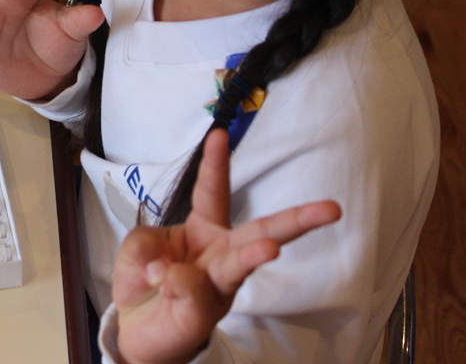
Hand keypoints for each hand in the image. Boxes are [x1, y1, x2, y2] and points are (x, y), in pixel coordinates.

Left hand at [113, 131, 341, 363]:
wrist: (136, 331)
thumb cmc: (145, 280)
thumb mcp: (137, 249)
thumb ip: (145, 244)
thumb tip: (165, 267)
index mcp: (203, 228)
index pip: (213, 191)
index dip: (215, 163)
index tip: (219, 133)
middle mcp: (220, 253)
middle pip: (260, 231)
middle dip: (296, 220)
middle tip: (329, 209)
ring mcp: (218, 285)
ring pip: (240, 266)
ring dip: (255, 255)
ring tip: (271, 248)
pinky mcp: (205, 313)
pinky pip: (194, 292)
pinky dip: (176, 285)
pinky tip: (166, 286)